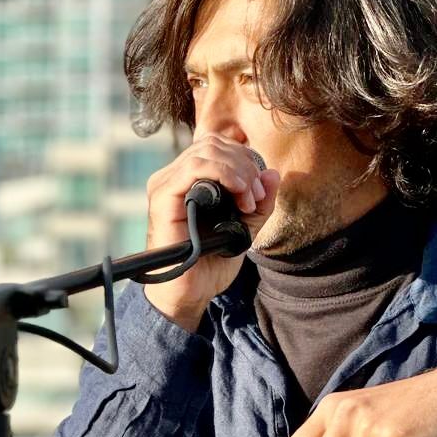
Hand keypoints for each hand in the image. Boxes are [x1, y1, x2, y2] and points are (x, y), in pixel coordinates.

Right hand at [144, 135, 279, 329]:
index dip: (245, 160)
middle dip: (245, 164)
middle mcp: (174, 176)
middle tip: (256, 196)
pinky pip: (194, 167)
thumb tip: (273, 173)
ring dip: (238, 170)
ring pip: (207, 150)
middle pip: (214, 143)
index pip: (219, 146)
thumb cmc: (212, 261)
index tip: (260, 191)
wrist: (191, 292)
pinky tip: (238, 192)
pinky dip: (224, 173)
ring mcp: (166, 184)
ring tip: (248, 200)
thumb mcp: (245, 227)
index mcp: (190, 179)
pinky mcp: (163, 196)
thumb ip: (260, 202)